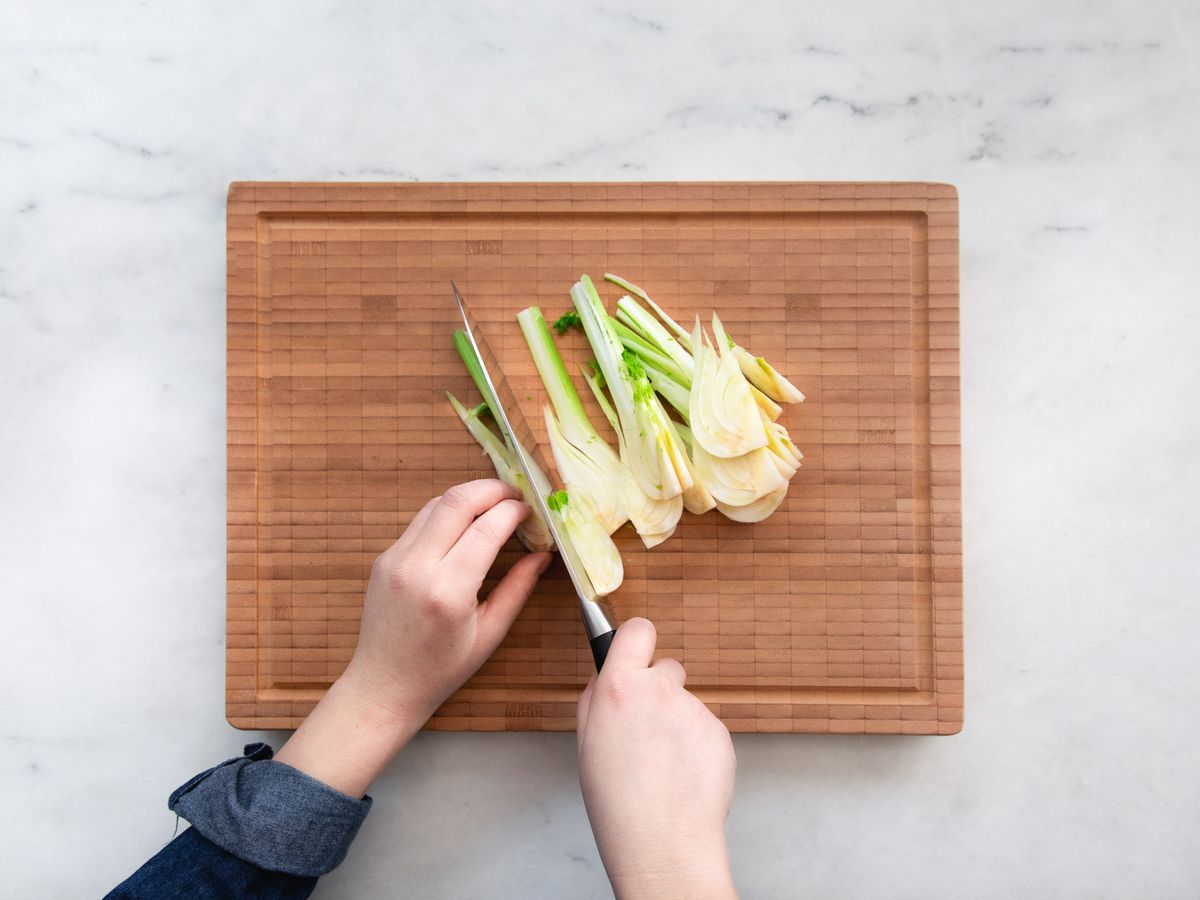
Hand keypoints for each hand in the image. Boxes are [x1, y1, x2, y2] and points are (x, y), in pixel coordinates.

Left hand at [343, 477, 551, 723]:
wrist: (383, 685)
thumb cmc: (440, 669)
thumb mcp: (490, 633)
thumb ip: (518, 588)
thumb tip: (543, 554)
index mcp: (448, 591)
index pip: (487, 528)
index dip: (514, 511)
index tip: (530, 511)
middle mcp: (418, 567)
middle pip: (458, 500)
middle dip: (492, 489)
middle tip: (516, 495)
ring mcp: (395, 558)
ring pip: (436, 503)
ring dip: (469, 496)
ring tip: (494, 505)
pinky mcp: (384, 557)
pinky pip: (420, 520)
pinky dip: (447, 512)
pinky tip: (465, 524)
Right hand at [576, 618, 737, 899]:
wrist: (663, 843)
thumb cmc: (619, 803)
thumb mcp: (587, 743)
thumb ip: (597, 698)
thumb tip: (606, 674)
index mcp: (619, 689)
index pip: (637, 630)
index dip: (637, 640)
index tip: (637, 651)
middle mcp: (659, 690)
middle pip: (666, 668)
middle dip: (659, 690)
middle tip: (648, 729)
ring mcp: (693, 710)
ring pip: (686, 703)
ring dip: (678, 723)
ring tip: (665, 764)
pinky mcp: (720, 730)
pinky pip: (705, 728)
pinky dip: (698, 745)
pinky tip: (684, 773)